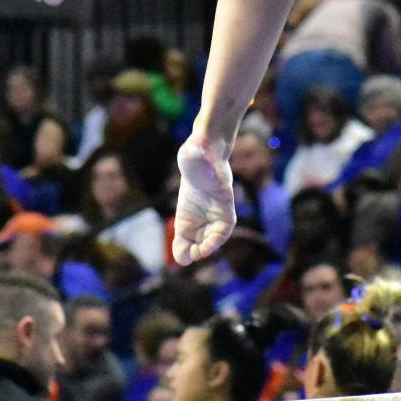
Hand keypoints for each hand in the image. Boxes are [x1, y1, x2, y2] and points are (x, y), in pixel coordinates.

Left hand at [172, 137, 234, 266]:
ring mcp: (202, 216)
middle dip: (201, 250)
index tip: (204, 250)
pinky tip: (176, 250)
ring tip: (180, 257)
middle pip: (211, 239)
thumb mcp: (199, 149)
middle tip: (186, 257)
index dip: (215, 241)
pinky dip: (182, 245)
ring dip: (190, 250)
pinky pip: (187, 236)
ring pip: (198, 241)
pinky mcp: (189, 217)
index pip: (224, 228)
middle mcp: (215, 212)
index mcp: (222, 200)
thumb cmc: (202, 151)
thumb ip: (197, 149)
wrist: (199, 152)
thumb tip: (197, 142)